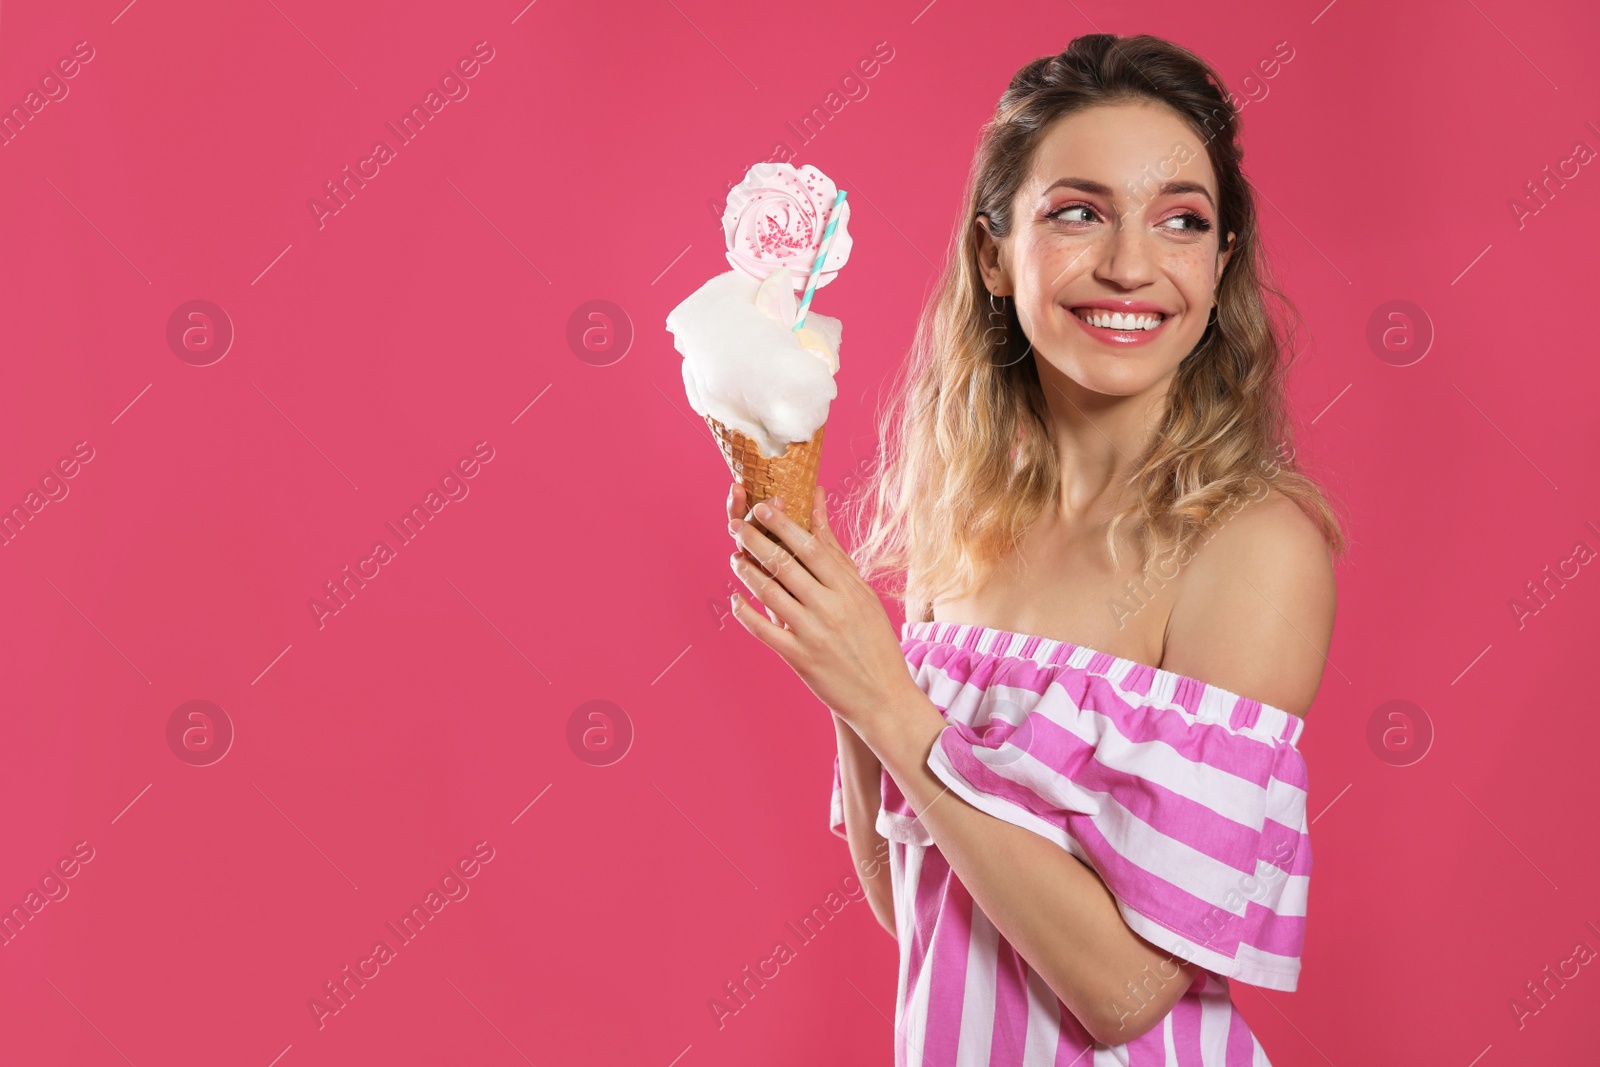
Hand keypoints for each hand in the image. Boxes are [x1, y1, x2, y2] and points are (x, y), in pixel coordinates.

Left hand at [725, 483, 913, 737]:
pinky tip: (735, 600)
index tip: (761, 508)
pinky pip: (763, 630)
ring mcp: (813, 634)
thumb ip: (837, 555)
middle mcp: (831, 608)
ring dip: (747, 573)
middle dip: (755, 541)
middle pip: (785, 566)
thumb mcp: (864, 595)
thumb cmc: (875, 641)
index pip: (811, 548)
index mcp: (849, 590)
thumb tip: (820, 511)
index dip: (783, 525)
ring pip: (770, 594)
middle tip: (734, 525)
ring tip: (734, 558)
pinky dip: (745, 613)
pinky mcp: (799, 658)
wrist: (883, 697)